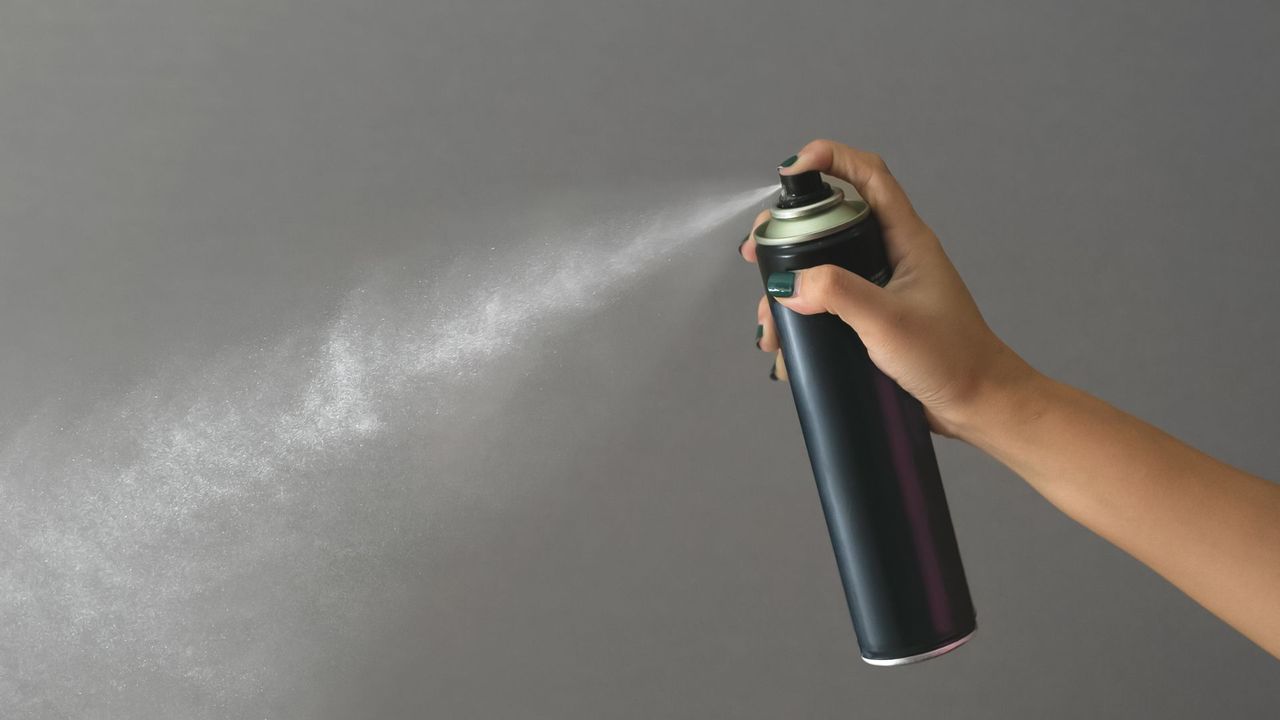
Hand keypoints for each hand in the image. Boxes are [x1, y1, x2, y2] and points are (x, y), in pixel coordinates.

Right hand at [742, 139, 1034, 437]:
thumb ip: (837, 294)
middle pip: (830, 224)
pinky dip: (801, 324)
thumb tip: (787, 283)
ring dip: (788, 292)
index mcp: (905, 239)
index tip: (791, 170)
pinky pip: (827, 309)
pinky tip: (787, 351)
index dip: (830, 159)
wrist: (977, 405)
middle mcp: (890, 257)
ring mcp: (880, 289)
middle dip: (787, 236)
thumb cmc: (951, 357)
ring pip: (821, 271)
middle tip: (756, 255)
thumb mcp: (887, 321)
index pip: (868, 176)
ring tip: (770, 326)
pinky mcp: (872, 321)